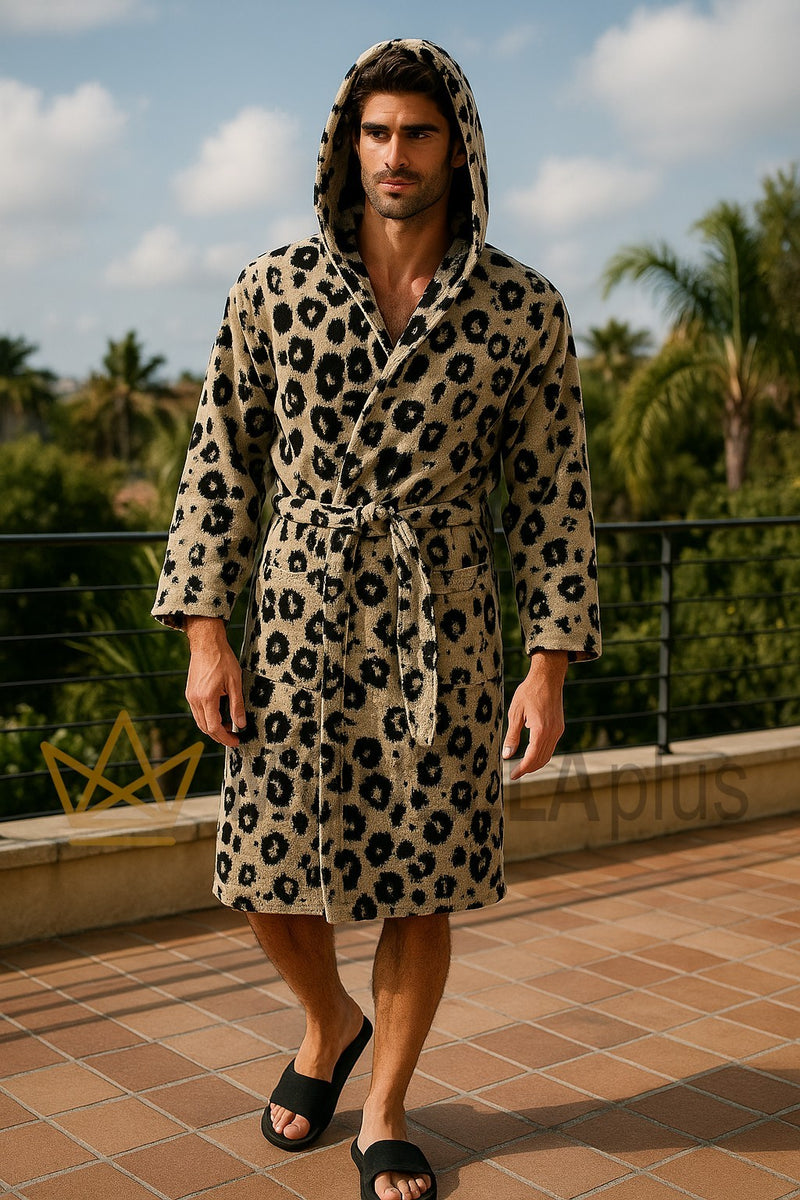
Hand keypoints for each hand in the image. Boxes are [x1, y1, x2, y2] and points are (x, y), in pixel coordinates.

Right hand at [184, 617, 246, 746]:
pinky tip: (219, 716)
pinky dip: (207, 719)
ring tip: (228, 728)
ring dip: (213, 728)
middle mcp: (195, 699)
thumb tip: (240, 724)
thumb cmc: (222, 659)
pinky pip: (197, 712)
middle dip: (219, 736)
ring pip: (200, 721)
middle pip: (205, 728)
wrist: (206, 643)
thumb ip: (237, 705)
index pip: (214, 727)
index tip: (236, 741)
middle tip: (233, 738)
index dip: (225, 738)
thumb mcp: (235, 682)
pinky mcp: (189, 692)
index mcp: (207, 698)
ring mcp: (190, 696)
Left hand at [502, 650, 566, 779]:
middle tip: (515, 774)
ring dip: (535, 763)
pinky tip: (530, 753)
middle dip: (528, 769)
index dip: (522, 769)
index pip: (532, 757)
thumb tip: (507, 756)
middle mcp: (553, 733)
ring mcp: (558, 730)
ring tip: (521, 767)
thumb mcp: (515, 713)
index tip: (512, 776)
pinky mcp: (559, 727)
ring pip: (548, 754)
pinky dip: (541, 754)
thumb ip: (512, 736)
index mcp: (541, 730)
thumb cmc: (529, 692)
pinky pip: (551, 746)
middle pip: (542, 759)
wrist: (548, 677)